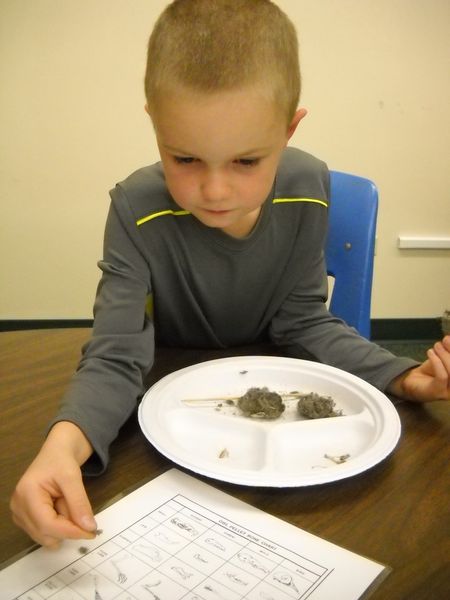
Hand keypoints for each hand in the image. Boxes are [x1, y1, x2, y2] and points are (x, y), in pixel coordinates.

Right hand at [10, 421, 96, 547]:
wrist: (55, 453)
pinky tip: (61, 508)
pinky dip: (58, 525)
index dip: (70, 531)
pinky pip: (44, 532)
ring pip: (46, 537)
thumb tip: (89, 528)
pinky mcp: (25, 519)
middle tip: (82, 513)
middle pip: (45, 534)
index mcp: (26, 494)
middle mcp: (18, 508)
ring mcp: (19, 515)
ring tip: (66, 503)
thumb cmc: (61, 461)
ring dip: (63, 526)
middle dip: (67, 528)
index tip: (91, 533)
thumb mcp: (73, 477)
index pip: (47, 524)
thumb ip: (80, 503)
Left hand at [389, 336, 449, 401]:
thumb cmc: (432, 369)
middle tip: (444, 341)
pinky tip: (431, 353)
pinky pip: (442, 376)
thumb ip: (449, 350)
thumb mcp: (444, 356)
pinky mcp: (439, 392)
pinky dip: (436, 361)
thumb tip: (449, 338)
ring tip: (436, 346)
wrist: (413, 380)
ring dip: (444, 355)